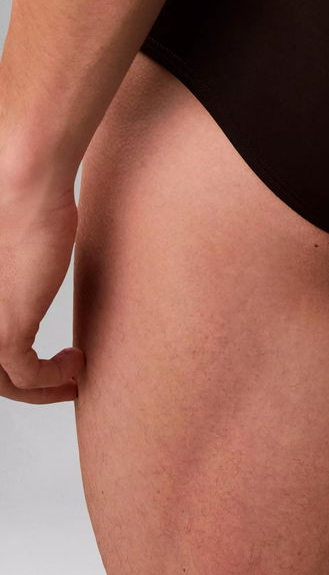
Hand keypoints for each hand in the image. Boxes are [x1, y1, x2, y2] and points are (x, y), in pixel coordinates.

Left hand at [0, 172, 85, 403]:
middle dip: (26, 386)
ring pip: (4, 380)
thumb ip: (13, 277)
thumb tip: (28, 277)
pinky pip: (27, 373)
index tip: (42, 361)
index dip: (10, 365)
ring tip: (71, 375)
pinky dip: (53, 377)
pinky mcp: (8, 328)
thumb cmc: (20, 202)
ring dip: (42, 387)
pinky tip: (75, 362)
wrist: (24, 187)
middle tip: (58, 383)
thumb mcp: (12, 251)